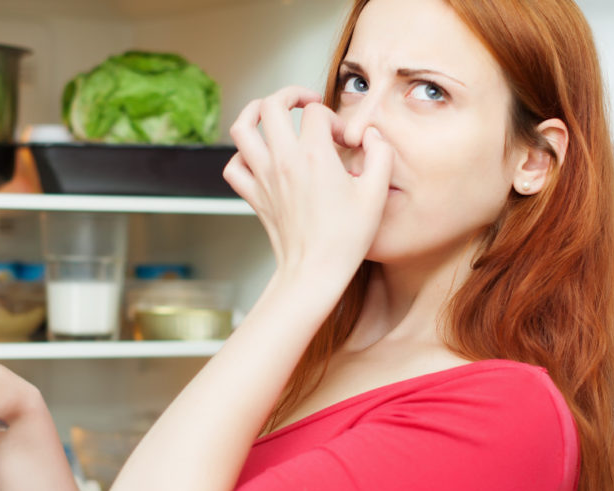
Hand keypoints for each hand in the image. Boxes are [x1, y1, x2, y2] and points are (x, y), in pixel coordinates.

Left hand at [223, 86, 393, 280]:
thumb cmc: (345, 238)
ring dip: (254, 112)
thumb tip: (373, 136)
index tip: (345, 140)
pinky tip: (258, 155)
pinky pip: (234, 165)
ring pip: (242, 128)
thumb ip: (380, 156)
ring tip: (269, 111)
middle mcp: (283, 161)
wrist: (314, 271)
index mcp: (314, 156)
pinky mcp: (254, 196)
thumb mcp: (376, 194)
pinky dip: (241, 154)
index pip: (316, 113)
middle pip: (271, 105)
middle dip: (290, 95)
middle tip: (305, 103)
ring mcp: (264, 177)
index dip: (334, 119)